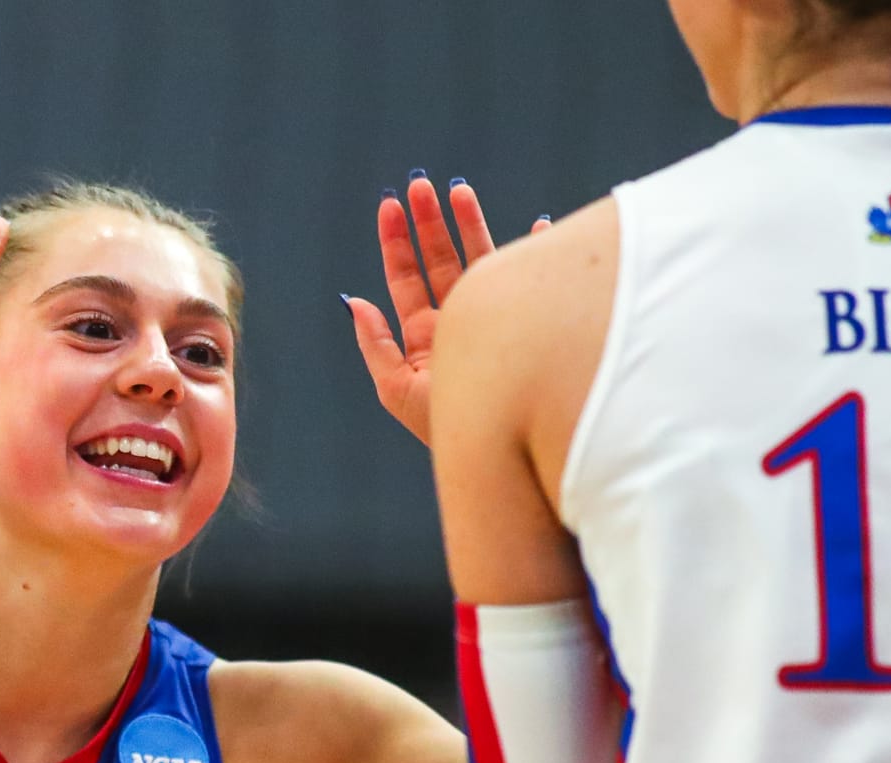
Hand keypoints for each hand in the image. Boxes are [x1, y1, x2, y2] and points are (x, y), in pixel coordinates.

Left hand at [344, 179, 550, 446]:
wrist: (499, 448)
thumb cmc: (446, 428)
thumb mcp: (397, 391)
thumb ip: (375, 345)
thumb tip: (354, 300)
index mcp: (424, 334)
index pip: (406, 279)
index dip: (395, 242)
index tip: (389, 207)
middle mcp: (457, 320)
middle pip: (438, 260)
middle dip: (428, 222)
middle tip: (418, 186)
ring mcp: (493, 316)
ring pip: (479, 258)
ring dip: (469, 223)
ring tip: (458, 189)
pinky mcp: (528, 318)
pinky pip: (531, 278)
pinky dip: (534, 252)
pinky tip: (536, 227)